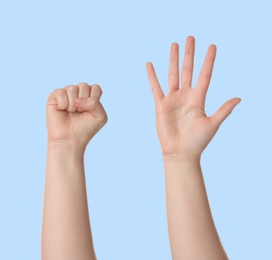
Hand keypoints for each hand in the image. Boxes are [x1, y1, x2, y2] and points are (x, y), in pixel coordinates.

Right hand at [46, 83, 106, 149]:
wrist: (70, 140)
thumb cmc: (85, 129)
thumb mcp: (100, 117)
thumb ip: (96, 103)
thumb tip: (77, 99)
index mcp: (89, 96)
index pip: (95, 88)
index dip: (94, 100)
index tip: (90, 112)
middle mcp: (77, 93)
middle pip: (84, 86)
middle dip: (83, 103)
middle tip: (79, 113)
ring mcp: (66, 94)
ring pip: (72, 88)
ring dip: (73, 105)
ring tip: (70, 113)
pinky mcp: (54, 97)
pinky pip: (61, 92)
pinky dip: (63, 104)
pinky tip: (61, 110)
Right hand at [146, 36, 239, 159]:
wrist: (180, 153)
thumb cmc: (197, 141)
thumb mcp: (212, 124)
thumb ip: (223, 110)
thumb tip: (238, 98)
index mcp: (199, 99)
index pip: (204, 75)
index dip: (208, 61)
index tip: (212, 46)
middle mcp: (186, 96)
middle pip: (188, 70)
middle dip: (190, 54)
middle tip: (191, 38)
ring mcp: (173, 99)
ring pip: (173, 75)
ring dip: (173, 60)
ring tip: (174, 45)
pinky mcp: (161, 105)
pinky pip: (156, 87)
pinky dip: (152, 76)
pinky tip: (150, 65)